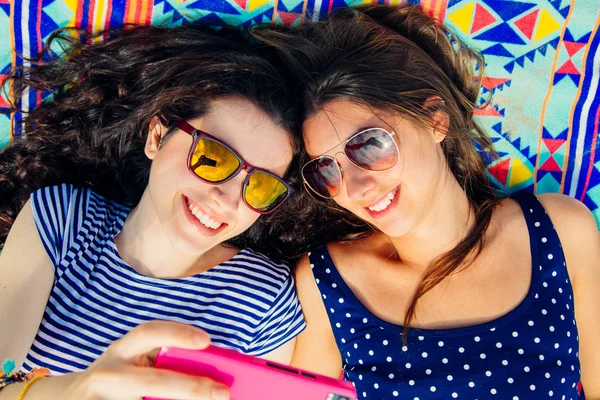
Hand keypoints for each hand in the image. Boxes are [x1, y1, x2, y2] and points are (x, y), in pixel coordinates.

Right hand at [65, 320, 229, 399]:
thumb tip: (212, 374)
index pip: (149, 333)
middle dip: (192, 388)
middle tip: (223, 394)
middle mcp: (109, 374)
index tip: (206, 341)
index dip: (177, 333)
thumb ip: (161, 364)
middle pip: (154, 380)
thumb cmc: (117, 380)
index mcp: (122, 351)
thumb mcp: (131, 365)